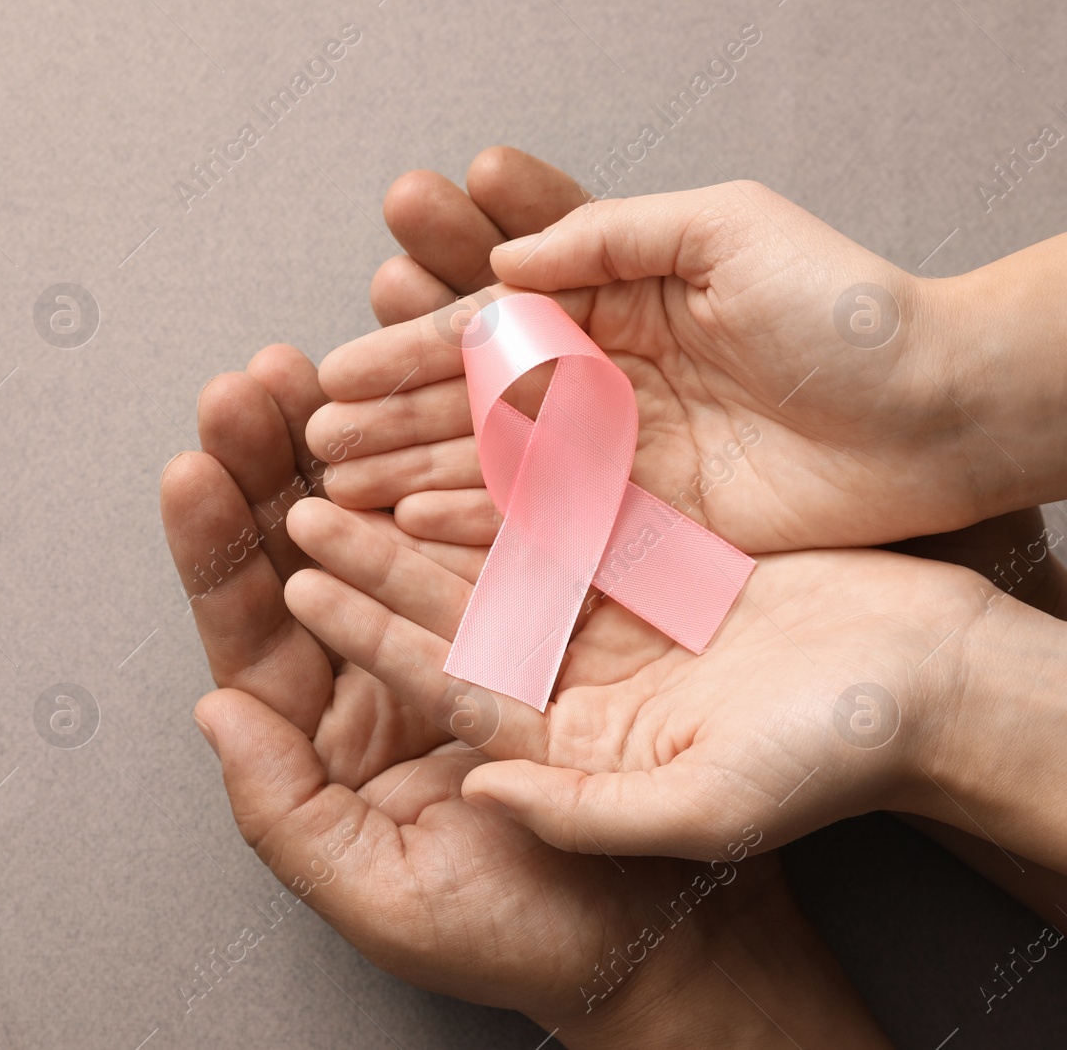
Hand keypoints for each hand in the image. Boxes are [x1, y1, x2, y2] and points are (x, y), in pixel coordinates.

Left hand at [161, 352, 888, 1045]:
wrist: (677, 942)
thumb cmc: (530, 937)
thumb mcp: (385, 896)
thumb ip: (284, 813)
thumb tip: (212, 712)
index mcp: (337, 734)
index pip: (256, 628)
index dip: (219, 547)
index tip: (192, 467)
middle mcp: (391, 670)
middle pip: (312, 551)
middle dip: (275, 461)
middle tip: (251, 381)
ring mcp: (471, 630)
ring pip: (396, 516)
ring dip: (361, 439)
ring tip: (328, 362)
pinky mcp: (554, 607)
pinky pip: (495, 523)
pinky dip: (466, 460)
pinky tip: (437, 398)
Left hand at [279, 494, 1019, 865]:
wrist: (935, 700)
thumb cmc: (834, 765)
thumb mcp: (696, 818)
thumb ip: (580, 813)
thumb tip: (479, 791)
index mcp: (556, 743)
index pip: (436, 677)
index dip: (364, 625)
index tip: (297, 576)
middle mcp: (565, 676)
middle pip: (447, 600)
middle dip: (369, 543)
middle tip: (299, 490)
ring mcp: (606, 613)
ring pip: (494, 540)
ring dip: (426, 485)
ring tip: (361, 431)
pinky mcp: (651, 556)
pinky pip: (566, 500)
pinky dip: (516, 459)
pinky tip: (462, 413)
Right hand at [313, 178, 1049, 553]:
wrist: (935, 407)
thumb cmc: (841, 307)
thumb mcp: (723, 229)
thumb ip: (611, 235)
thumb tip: (505, 263)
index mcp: (611, 308)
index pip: (484, 334)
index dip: (403, 353)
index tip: (330, 375)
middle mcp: (601, 386)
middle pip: (470, 407)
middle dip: (387, 423)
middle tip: (314, 442)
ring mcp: (619, 459)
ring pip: (491, 471)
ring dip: (410, 480)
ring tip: (338, 491)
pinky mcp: (646, 522)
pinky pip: (543, 529)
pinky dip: (476, 532)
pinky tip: (412, 531)